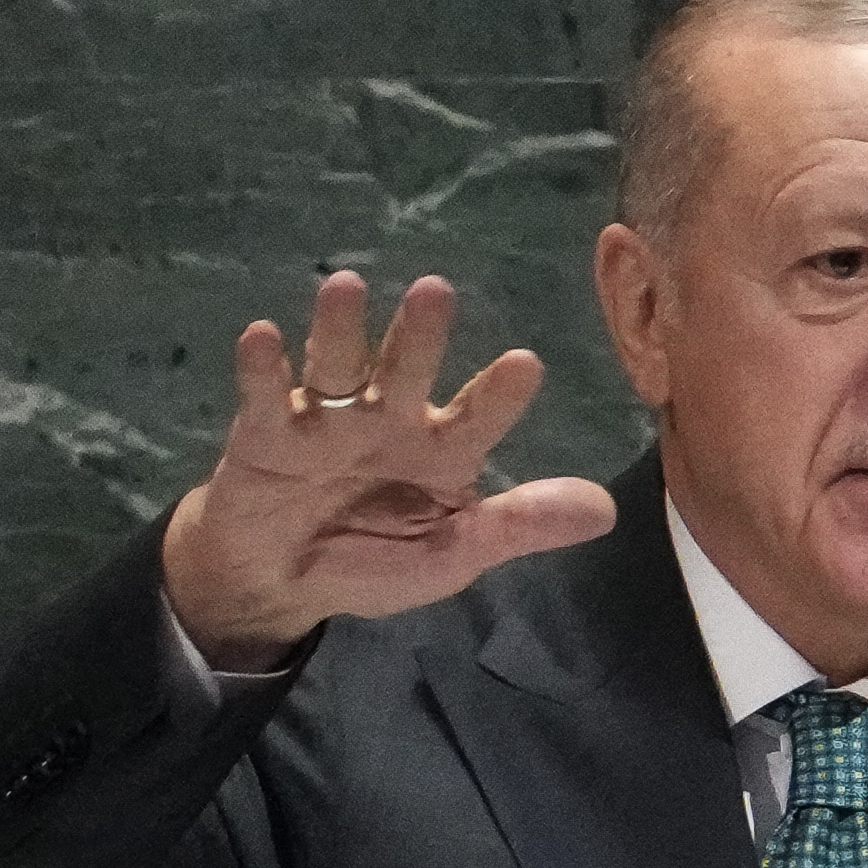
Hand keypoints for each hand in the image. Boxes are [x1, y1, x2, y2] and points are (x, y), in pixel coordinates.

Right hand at [159, 270, 618, 668]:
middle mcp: (387, 418)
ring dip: (340, 327)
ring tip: (344, 286)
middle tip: (436, 292)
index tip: (525, 364)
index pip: (476, 418)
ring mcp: (326, 419)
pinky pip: (265, 396)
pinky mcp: (266, 431)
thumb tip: (605, 511)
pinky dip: (262, 368)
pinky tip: (262, 336)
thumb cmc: (375, 559)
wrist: (281, 581)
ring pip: (337, 365)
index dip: (498, 395)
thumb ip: (517, 527)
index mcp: (440, 450)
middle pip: (405, 370)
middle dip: (418, 336)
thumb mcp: (453, 555)